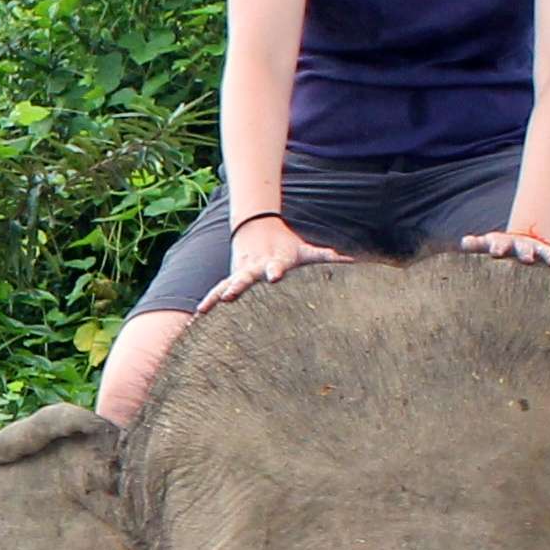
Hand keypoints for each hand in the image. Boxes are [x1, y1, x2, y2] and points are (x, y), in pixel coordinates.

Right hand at [196, 212, 348, 314]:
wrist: (257, 231)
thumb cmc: (286, 247)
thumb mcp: (306, 251)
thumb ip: (328, 256)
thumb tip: (354, 259)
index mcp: (271, 263)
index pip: (274, 267)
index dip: (275, 270)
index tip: (274, 276)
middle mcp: (252, 269)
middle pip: (243, 279)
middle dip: (236, 287)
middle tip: (230, 296)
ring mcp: (238, 274)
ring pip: (224, 286)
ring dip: (215, 298)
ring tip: (203, 310)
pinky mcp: (229, 280)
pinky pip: (215, 293)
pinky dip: (206, 303)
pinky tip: (195, 318)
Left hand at [461, 220, 549, 273]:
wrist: (520, 243)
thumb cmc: (498, 249)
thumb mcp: (485, 245)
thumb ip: (475, 244)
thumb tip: (465, 241)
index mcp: (504, 243)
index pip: (499, 243)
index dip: (497, 247)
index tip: (496, 253)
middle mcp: (524, 246)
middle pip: (525, 248)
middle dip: (526, 252)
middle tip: (527, 259)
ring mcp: (541, 251)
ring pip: (547, 254)